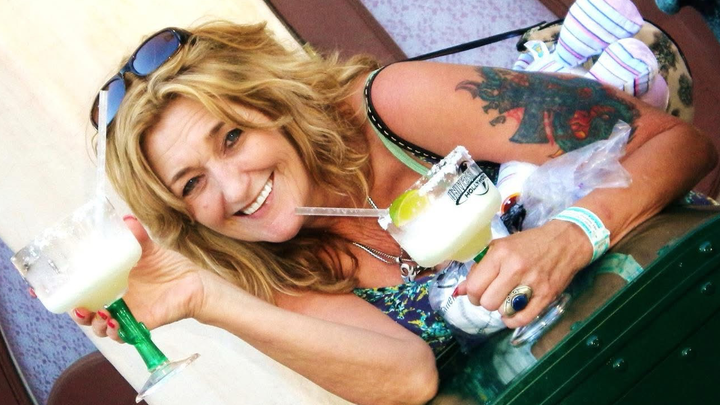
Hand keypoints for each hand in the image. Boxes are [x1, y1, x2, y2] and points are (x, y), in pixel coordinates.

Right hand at [71, 216, 210, 341]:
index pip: (84, 291)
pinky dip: (115, 332)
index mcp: (112, 282)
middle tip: (79, 308)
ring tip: (101, 315)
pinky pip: (121, 335)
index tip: (57, 290)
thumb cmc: (170, 266)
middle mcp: (116, 300)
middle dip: (78, 315)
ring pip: (100, 327)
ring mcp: (127, 313)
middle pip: (87, 313)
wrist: (194, 283)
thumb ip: (137, 237)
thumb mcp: (150, 250)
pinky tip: (115, 323)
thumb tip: (127, 219)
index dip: (70, 294)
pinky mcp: (139, 324)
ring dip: (95, 325)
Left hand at [455, 220, 591, 327]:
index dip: (471, 293)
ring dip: (500, 308)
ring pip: (502, 311)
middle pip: (487, 302)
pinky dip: (513, 320)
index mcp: (500, 253)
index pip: (474, 286)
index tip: (477, 291)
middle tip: (491, 295)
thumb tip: (459, 291)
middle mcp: (515, 268)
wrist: (565, 242)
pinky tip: (512, 312)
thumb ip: (479, 268)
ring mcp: (532, 283)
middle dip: (485, 301)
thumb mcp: (500, 247)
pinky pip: (522, 319)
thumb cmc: (528, 243)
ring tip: (506, 298)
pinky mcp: (546, 296)